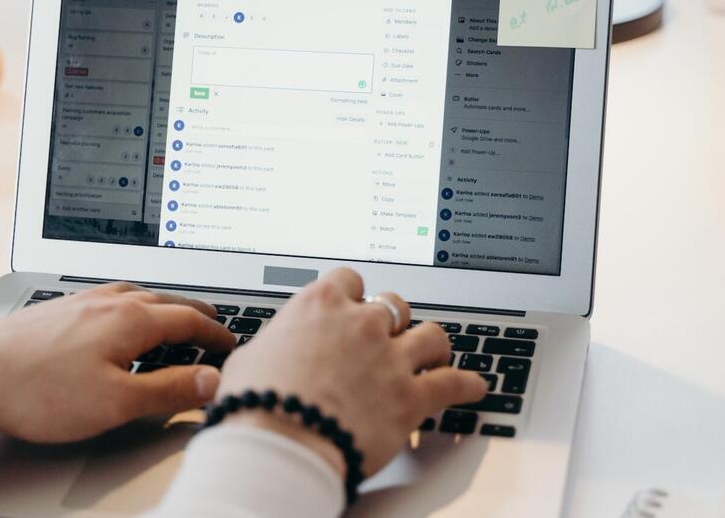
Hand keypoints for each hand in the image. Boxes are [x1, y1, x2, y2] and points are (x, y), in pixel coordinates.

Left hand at [0, 282, 235, 441]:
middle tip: (216, 325)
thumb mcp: (115, 403)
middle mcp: (111, 301)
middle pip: (169, 301)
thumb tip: (214, 381)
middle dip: (197, 314)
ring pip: (140, 295)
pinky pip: (114, 297)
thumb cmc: (37, 390)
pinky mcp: (60, 307)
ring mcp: (83, 300)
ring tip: (176, 317)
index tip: (233, 345)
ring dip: (167, 306)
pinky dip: (136, 304)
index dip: (217, 335)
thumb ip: (169, 390)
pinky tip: (122, 315)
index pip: (190, 322)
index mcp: (132, 319)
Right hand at [216, 268, 486, 477]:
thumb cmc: (257, 402)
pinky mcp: (411, 397)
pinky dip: (467, 385)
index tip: (351, 306)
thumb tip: (269, 352)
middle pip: (393, 304)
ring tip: (433, 355)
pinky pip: (453, 383)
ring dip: (432, 346)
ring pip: (431, 336)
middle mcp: (361, 323)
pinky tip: (474, 386)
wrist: (280, 443)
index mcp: (320, 305)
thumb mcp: (251, 358)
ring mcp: (390, 358)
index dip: (352, 296)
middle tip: (388, 336)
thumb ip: (274, 345)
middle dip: (393, 320)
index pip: (348, 280)